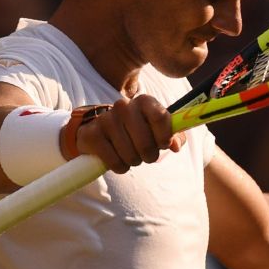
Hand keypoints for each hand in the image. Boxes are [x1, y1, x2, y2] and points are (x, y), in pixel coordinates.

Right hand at [72, 95, 186, 172]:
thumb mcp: (156, 129)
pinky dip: (120, 167)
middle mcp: (124, 106)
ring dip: (134, 161)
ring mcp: (106, 119)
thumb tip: (176, 146)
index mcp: (144, 101)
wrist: (100, 130)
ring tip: (130, 154)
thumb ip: (172, 136)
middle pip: (146, 143)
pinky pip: (115, 162)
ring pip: (131, 155)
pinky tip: (117, 159)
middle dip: (150, 155)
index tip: (163, 144)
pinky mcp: (93, 135)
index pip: (161, 118)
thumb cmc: (135, 130)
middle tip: (147, 154)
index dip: (165, 137)